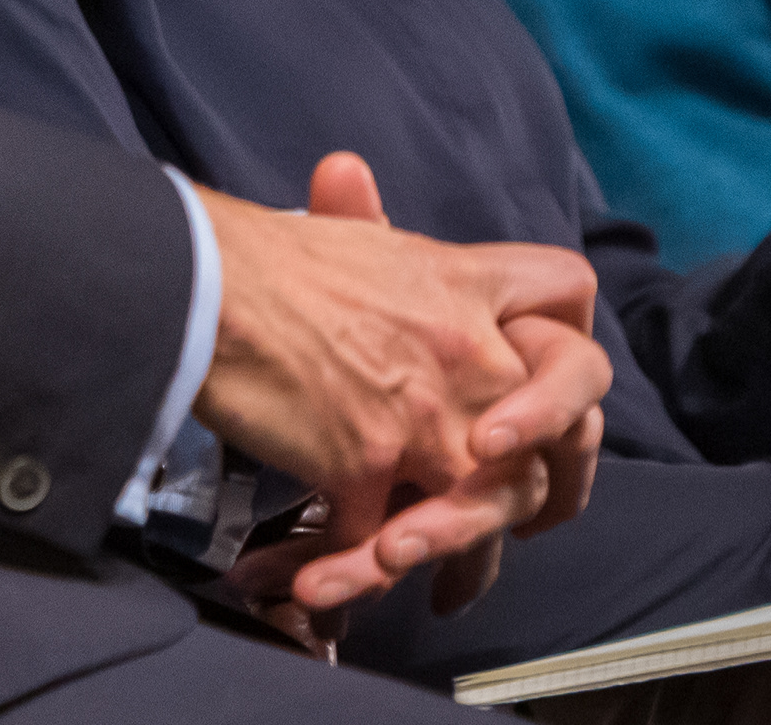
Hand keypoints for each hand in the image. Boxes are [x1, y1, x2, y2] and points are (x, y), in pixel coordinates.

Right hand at [195, 152, 612, 613]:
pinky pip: (381, 544)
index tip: (554, 394)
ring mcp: (424, 410)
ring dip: (464, 561)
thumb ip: (370, 226)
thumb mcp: (346, 233)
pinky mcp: (366, 462)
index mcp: (464, 280)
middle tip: (521, 531)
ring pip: (488, 507)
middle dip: (545, 491)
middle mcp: (466, 347)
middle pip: (558, 428)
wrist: (201, 280)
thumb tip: (348, 177)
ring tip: (445, 593)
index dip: (569, 333)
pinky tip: (326, 589)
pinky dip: (353, 577)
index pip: (566, 291)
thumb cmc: (261, 256)